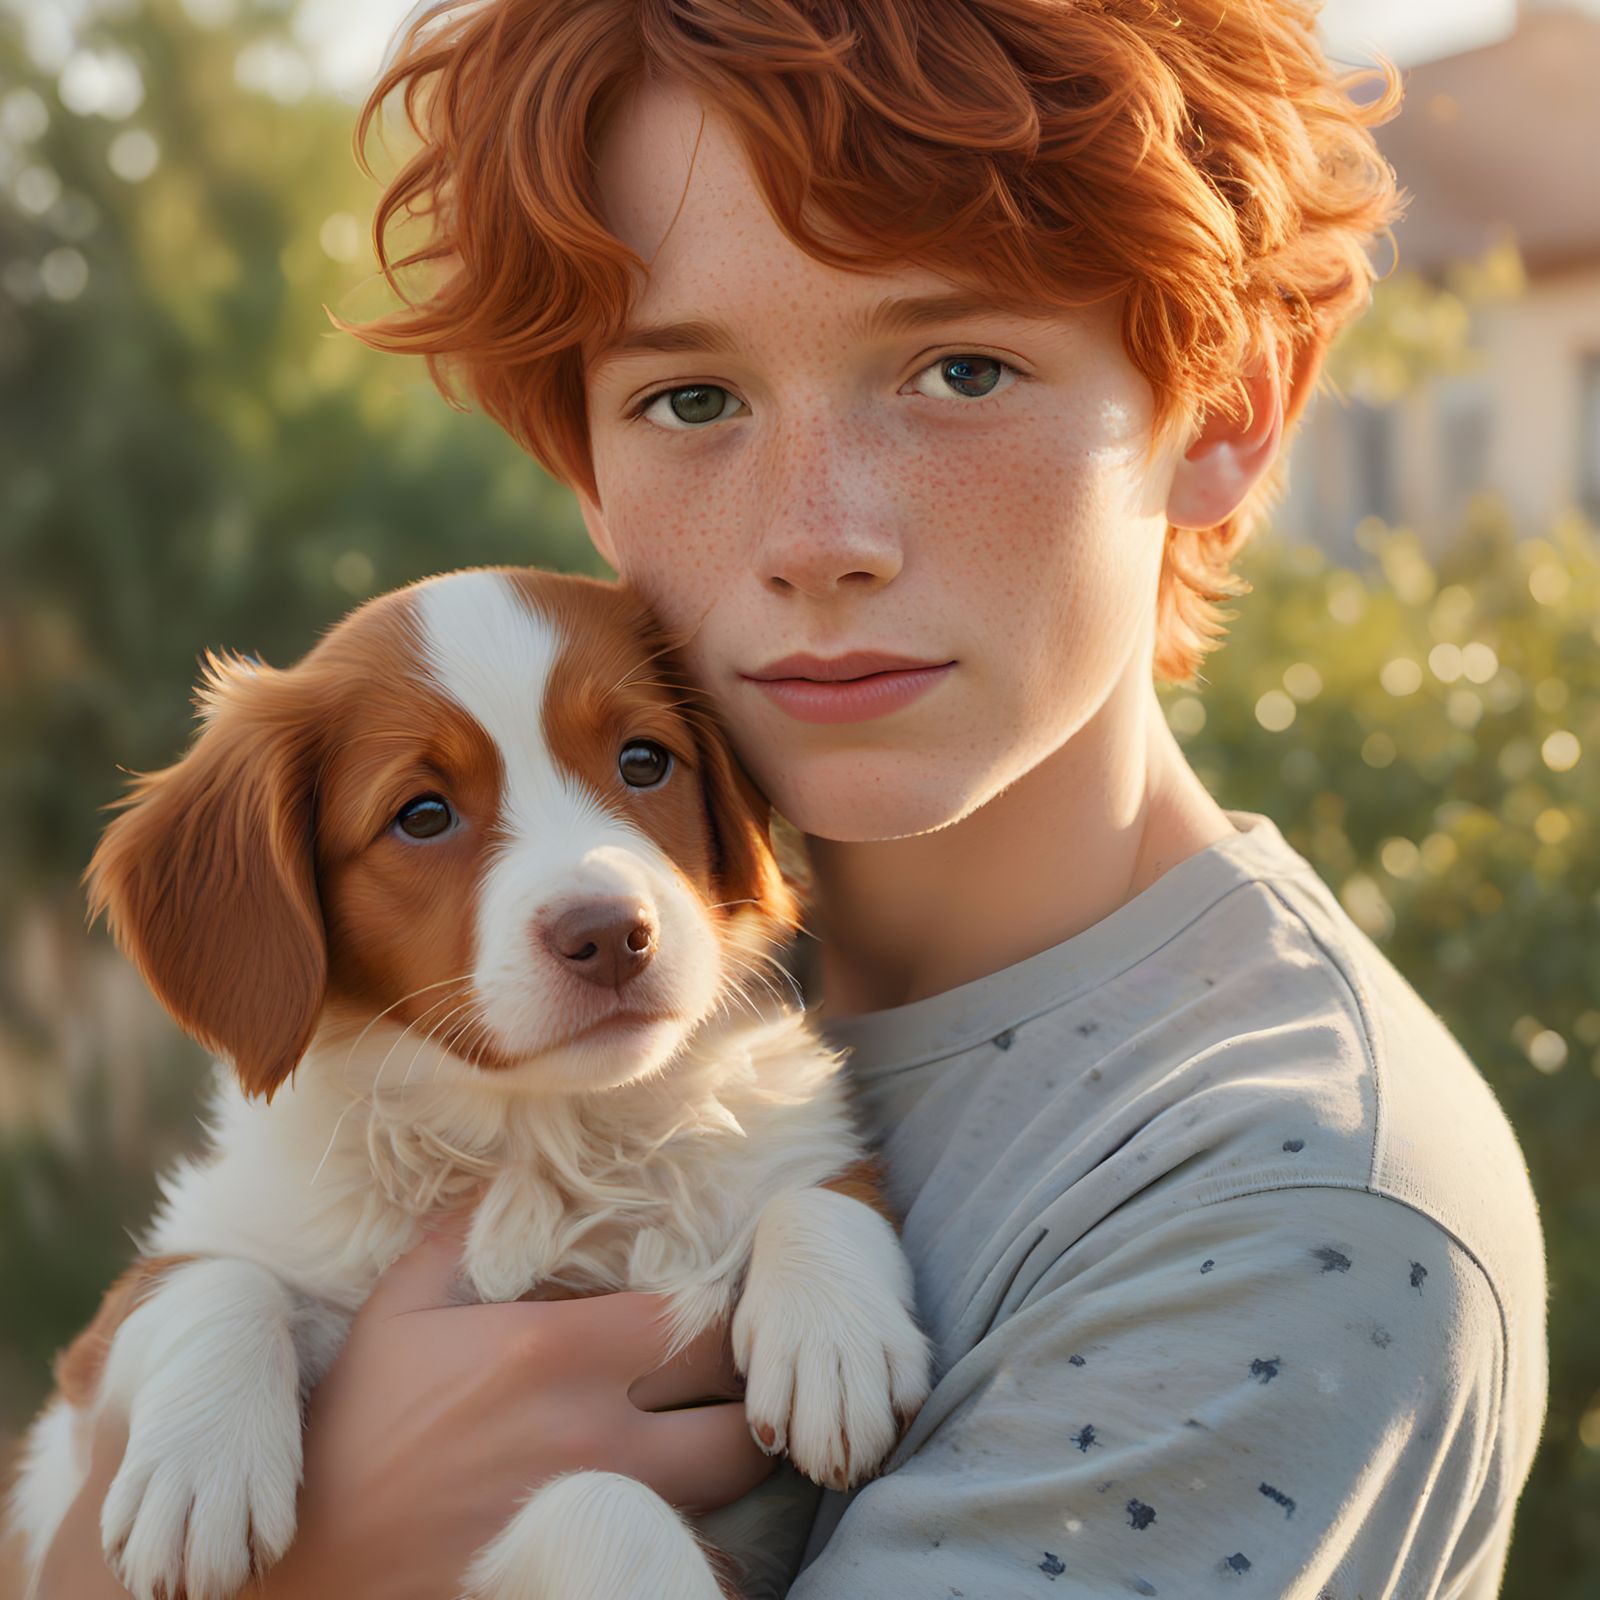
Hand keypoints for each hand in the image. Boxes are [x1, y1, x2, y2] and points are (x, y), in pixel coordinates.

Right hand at [36, 1210, 773, 1599]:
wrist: (306, 1564)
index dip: (723, 1315)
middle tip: (731, 1384)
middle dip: (747, 1393)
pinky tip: (677, 1503)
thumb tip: (518, 1178)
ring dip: (735, 1458)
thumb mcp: (399, 1312)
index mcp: (554, 1352)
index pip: (702, 1319)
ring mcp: (600, 1516)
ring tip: (715, 1437)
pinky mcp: (594, 1577)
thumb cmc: (354, 1429)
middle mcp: (594, 1434)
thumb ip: (466, 1234)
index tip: (712, 1316)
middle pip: (741, 1412)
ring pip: (729, 1487)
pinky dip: (701, 1530)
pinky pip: (689, 1555)